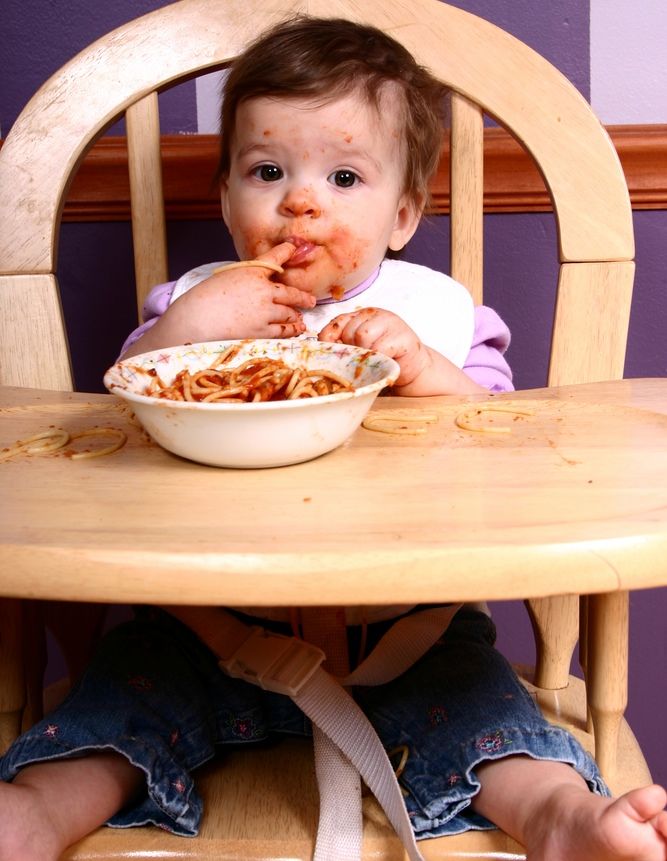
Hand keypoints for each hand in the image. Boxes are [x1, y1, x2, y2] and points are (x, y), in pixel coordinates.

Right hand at [174, 242, 316, 340]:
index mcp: (251, 272)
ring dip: (296, 315)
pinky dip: (290, 330)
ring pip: (289, 313)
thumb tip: (259, 284)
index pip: (274, 258)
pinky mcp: (262, 330)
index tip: (294, 247)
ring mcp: (264, 312)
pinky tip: (294, 330)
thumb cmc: (204, 298)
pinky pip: (282, 330)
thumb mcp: (225, 277)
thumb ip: (245, 279)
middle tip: (311, 300)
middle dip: (303, 297)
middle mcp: (263, 290)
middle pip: (291, 292)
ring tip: (300, 319)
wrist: (195, 320)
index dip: (287, 251)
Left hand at [319, 308, 427, 386]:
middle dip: (352, 349)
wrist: (413, 366)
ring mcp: (390, 322)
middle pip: (349, 330)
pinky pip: (380, 348)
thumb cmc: (384, 357)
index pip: (336, 323)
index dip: (330, 340)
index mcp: (361, 315)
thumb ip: (343, 344)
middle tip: (362, 359)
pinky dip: (379, 359)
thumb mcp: (360, 348)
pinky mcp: (402, 336)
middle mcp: (374, 314)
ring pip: (363, 335)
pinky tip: (385, 360)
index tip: (332, 354)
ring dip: (366, 353)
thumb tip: (323, 349)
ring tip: (374, 359)